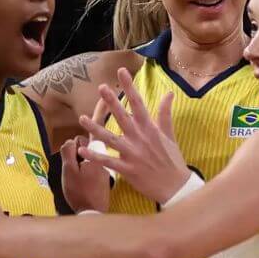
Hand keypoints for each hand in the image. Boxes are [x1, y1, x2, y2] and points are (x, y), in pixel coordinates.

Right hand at [60, 136, 109, 213]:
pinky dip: (86, 170)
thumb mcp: (68, 171)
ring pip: (91, 158)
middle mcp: (104, 161)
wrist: (93, 213)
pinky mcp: (104, 181)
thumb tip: (70, 141)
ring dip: (82, 161)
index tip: (88, 128)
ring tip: (74, 173)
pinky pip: (94, 169)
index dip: (84, 133)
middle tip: (71, 162)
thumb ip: (68, 153)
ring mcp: (104, 171)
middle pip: (90, 146)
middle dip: (79, 150)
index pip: (91, 135)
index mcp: (95, 155)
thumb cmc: (79, 191)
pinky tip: (80, 181)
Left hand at [77, 69, 188, 204]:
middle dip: (111, 101)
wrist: (176, 186)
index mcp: (150, 128)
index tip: (121, 71)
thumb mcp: (170, 135)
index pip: (138, 102)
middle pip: (122, 116)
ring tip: (82, 118)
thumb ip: (165, 113)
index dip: (129, 86)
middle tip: (101, 87)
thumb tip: (169, 93)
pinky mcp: (127, 169)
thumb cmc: (173, 160)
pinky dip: (95, 156)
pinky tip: (83, 150)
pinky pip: (108, 162)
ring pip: (110, 138)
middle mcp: (140, 138)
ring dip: (95, 128)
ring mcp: (132, 154)